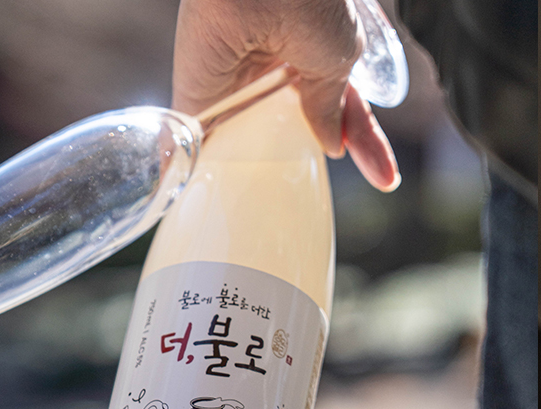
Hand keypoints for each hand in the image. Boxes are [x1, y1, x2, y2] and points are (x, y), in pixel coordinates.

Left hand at [172, 0, 399, 190]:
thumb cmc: (309, 5)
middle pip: (298, 128)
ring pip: (251, 140)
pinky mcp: (197, 99)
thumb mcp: (338, 58)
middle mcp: (275, 71)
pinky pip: (197, 140)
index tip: (385, 179)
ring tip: (283, 213)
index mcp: (314, 54)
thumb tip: (333, 144)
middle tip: (348, 194)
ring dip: (260, 173)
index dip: (363, 143)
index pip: (342, 109)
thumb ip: (332, 105)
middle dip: (316, 162)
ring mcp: (236, 87)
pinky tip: (203, 200)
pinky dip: (196, 168)